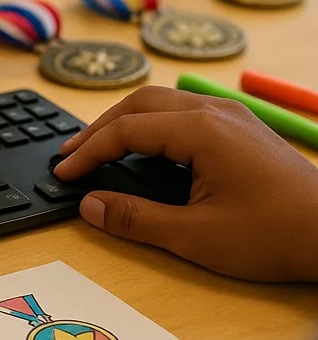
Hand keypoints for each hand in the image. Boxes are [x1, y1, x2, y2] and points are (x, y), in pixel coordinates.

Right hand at [53, 85, 317, 281]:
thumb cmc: (275, 236)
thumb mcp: (198, 237)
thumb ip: (137, 219)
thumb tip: (90, 206)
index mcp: (201, 130)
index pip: (126, 130)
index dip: (89, 151)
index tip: (64, 172)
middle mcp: (214, 111)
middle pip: (139, 103)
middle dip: (100, 128)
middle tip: (72, 154)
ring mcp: (230, 115)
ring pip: (161, 102)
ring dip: (125, 121)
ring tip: (99, 147)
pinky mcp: (241, 126)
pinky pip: (183, 110)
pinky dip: (151, 123)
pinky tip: (145, 145)